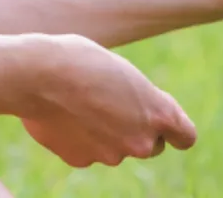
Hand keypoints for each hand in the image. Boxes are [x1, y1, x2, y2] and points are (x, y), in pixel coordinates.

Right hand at [17, 34, 198, 167]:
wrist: (37, 75)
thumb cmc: (81, 60)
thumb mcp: (123, 73)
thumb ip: (136, 100)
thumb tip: (131, 118)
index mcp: (158, 113)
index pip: (185, 137)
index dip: (173, 130)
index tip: (162, 123)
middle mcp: (140, 141)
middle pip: (149, 146)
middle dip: (136, 132)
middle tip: (112, 106)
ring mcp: (110, 155)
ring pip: (115, 148)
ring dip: (104, 133)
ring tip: (80, 104)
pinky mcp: (81, 161)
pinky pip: (87, 151)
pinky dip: (79, 139)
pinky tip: (63, 114)